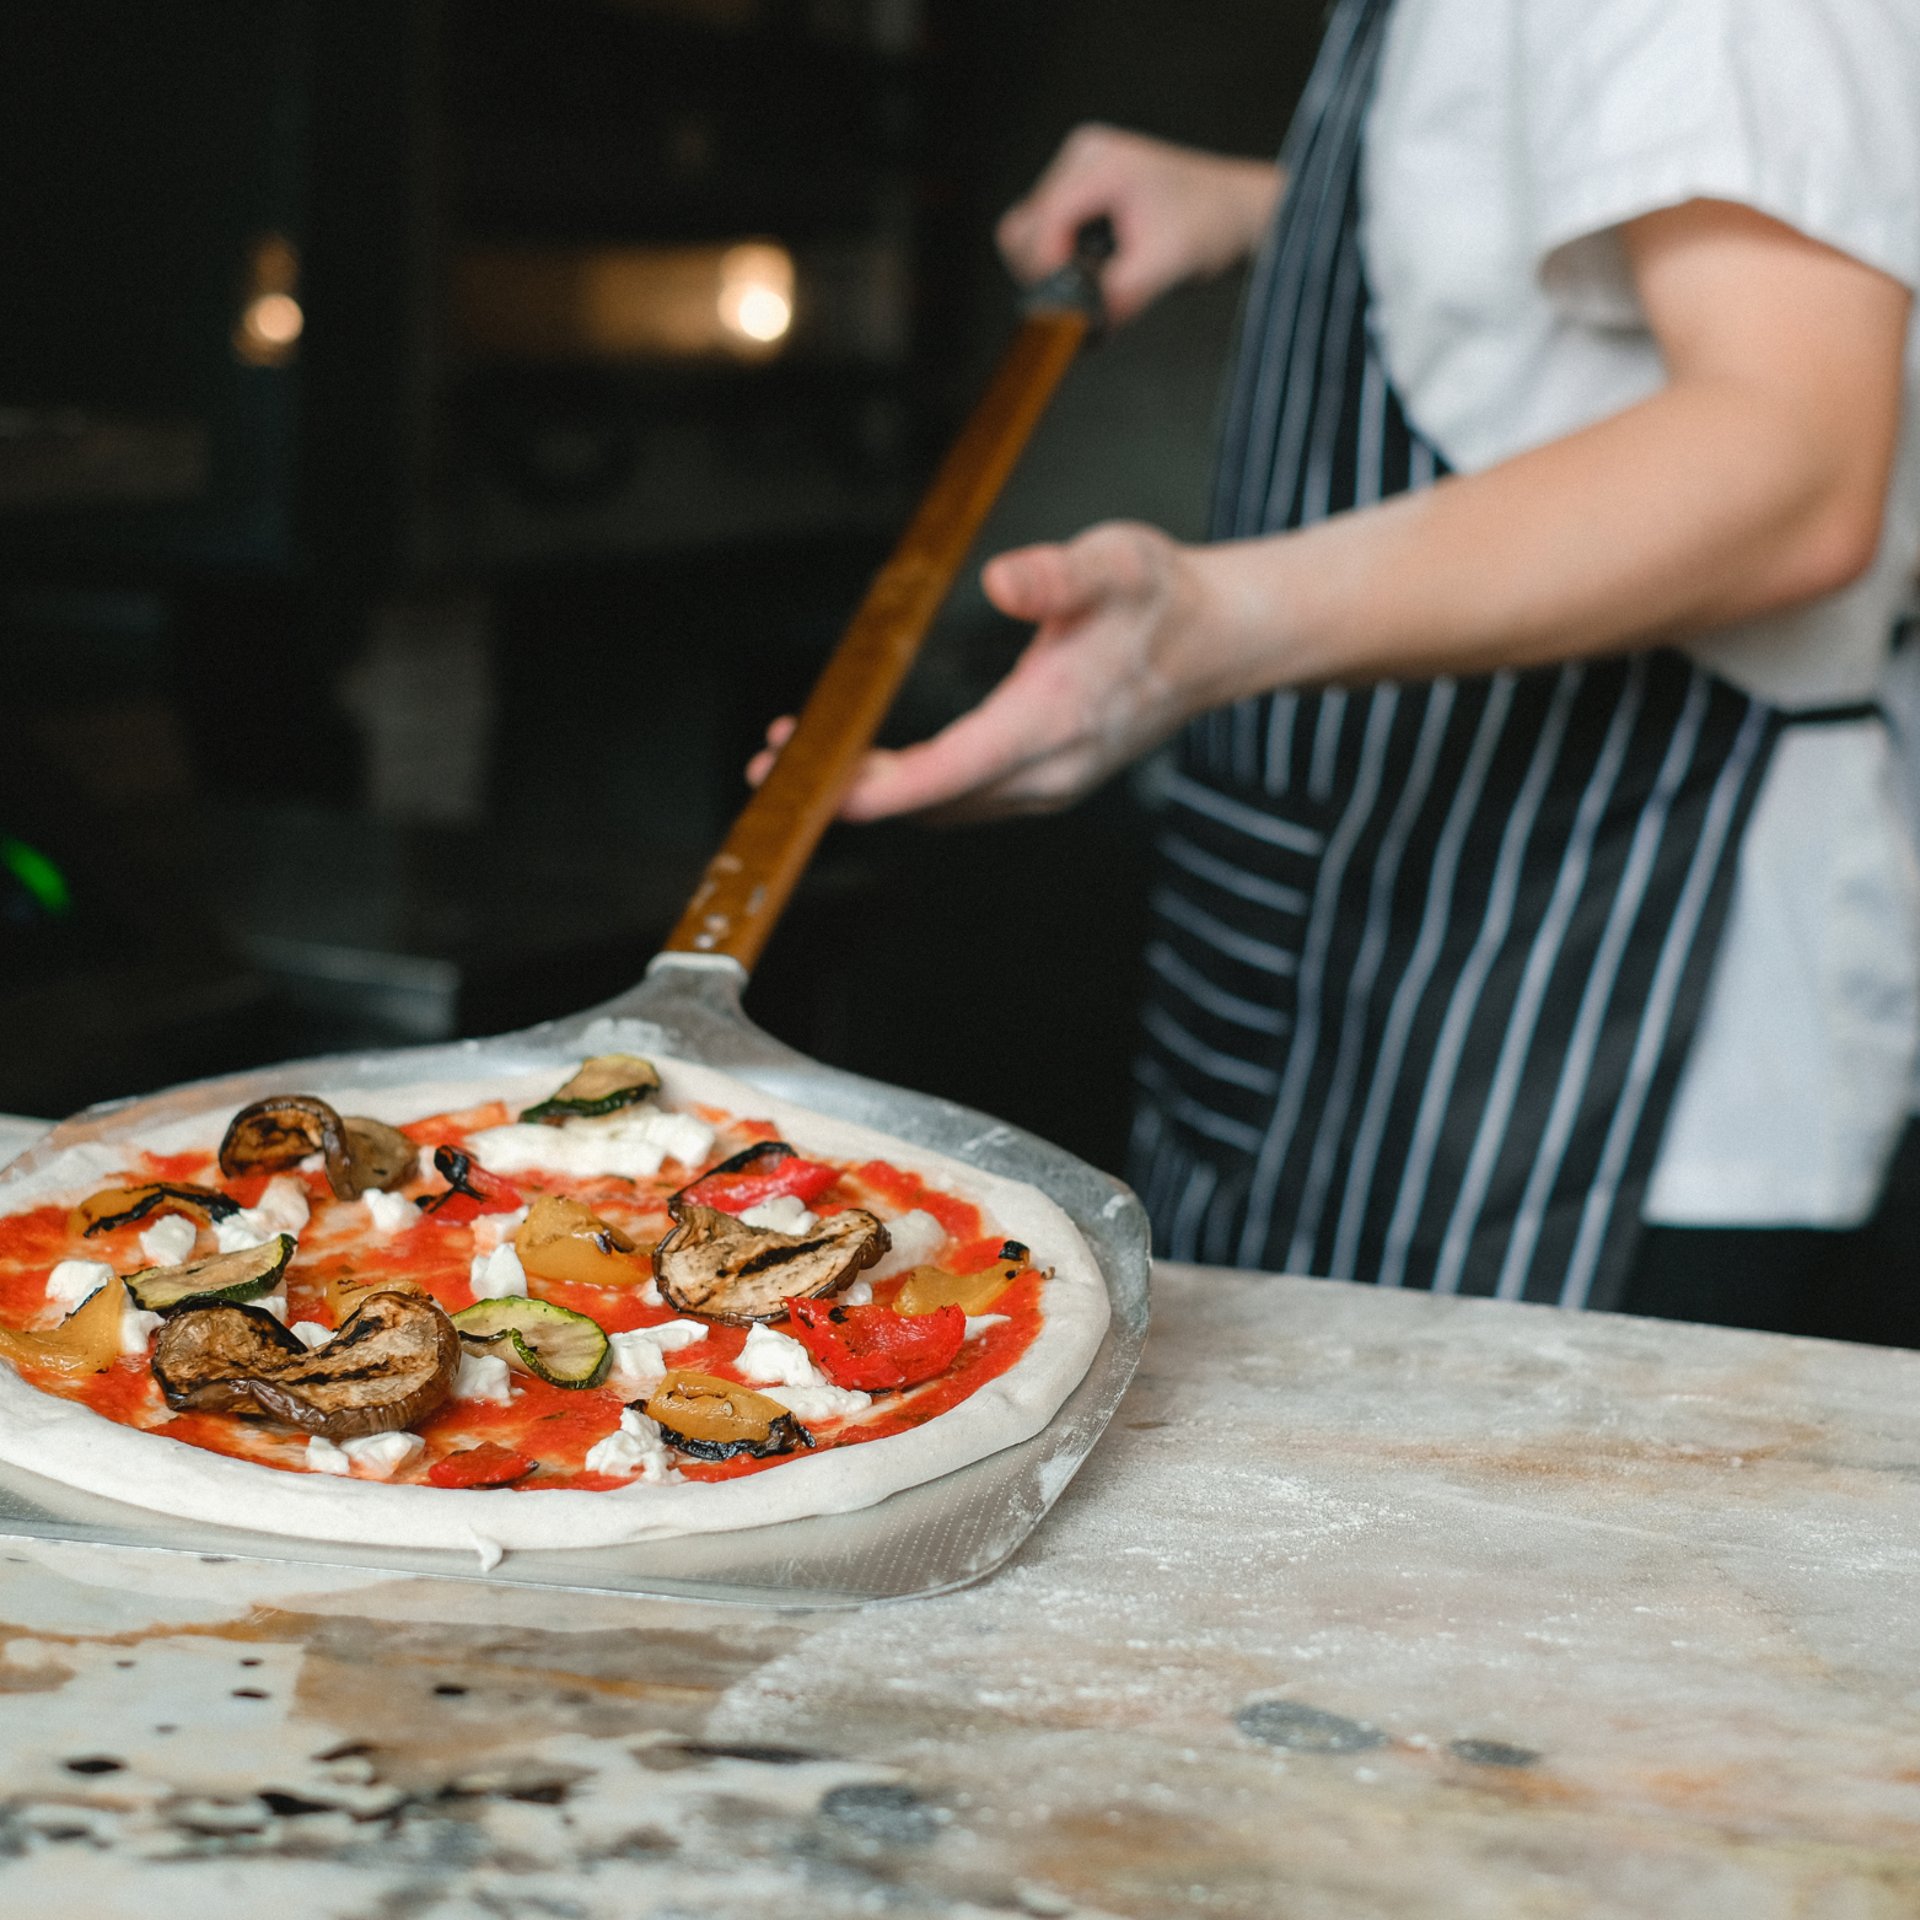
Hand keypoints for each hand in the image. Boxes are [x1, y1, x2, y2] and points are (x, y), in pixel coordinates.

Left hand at [749, 524, 1237, 821]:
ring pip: (942, 807)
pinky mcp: (1043, 782)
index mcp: (1055, 721)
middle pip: (930, 800)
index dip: (875, 786)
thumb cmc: (1164, 597)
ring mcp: (1046, 785)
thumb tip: (1002, 582)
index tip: (814, 784)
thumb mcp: (1117, 561)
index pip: (949, 770)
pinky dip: (907, 789)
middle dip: (849, 788)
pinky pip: (961, 799)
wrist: (1221, 641)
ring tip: (801, 759)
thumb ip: (1058, 574)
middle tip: (772, 762)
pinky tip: (868, 764)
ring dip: (872, 792)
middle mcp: (1048, 770)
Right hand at [997, 125, 1282, 324]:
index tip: (1071, 309)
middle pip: (1022, 231)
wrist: (1234, 211)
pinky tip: (1098, 273)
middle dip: (1047, 275)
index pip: (1041, 224)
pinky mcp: (1076, 197)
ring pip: (1026, 239)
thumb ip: (1120, 294)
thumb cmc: (1212, 222)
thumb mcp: (1168, 263)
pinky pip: (1043, 240)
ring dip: (1053, 273)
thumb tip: (1080, 329)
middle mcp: (1079, 161)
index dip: (1047, 273)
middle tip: (1089, 298)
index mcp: (1098, 163)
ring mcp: (1075, 176)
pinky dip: (1061, 268)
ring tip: (1101, 283)